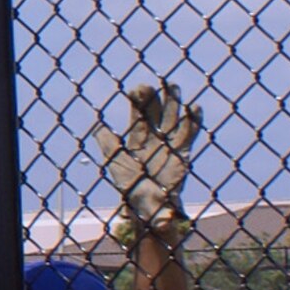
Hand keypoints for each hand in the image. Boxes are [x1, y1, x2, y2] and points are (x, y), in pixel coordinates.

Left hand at [97, 81, 200, 229]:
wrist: (148, 204)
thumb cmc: (129, 184)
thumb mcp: (115, 161)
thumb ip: (107, 143)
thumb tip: (96, 126)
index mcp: (136, 137)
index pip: (137, 114)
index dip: (137, 101)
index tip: (136, 89)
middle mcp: (154, 136)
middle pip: (156, 111)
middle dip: (155, 98)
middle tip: (154, 84)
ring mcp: (169, 142)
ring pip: (173, 118)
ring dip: (174, 103)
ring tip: (173, 87)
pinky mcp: (183, 152)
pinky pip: (190, 134)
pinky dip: (193, 121)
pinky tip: (194, 107)